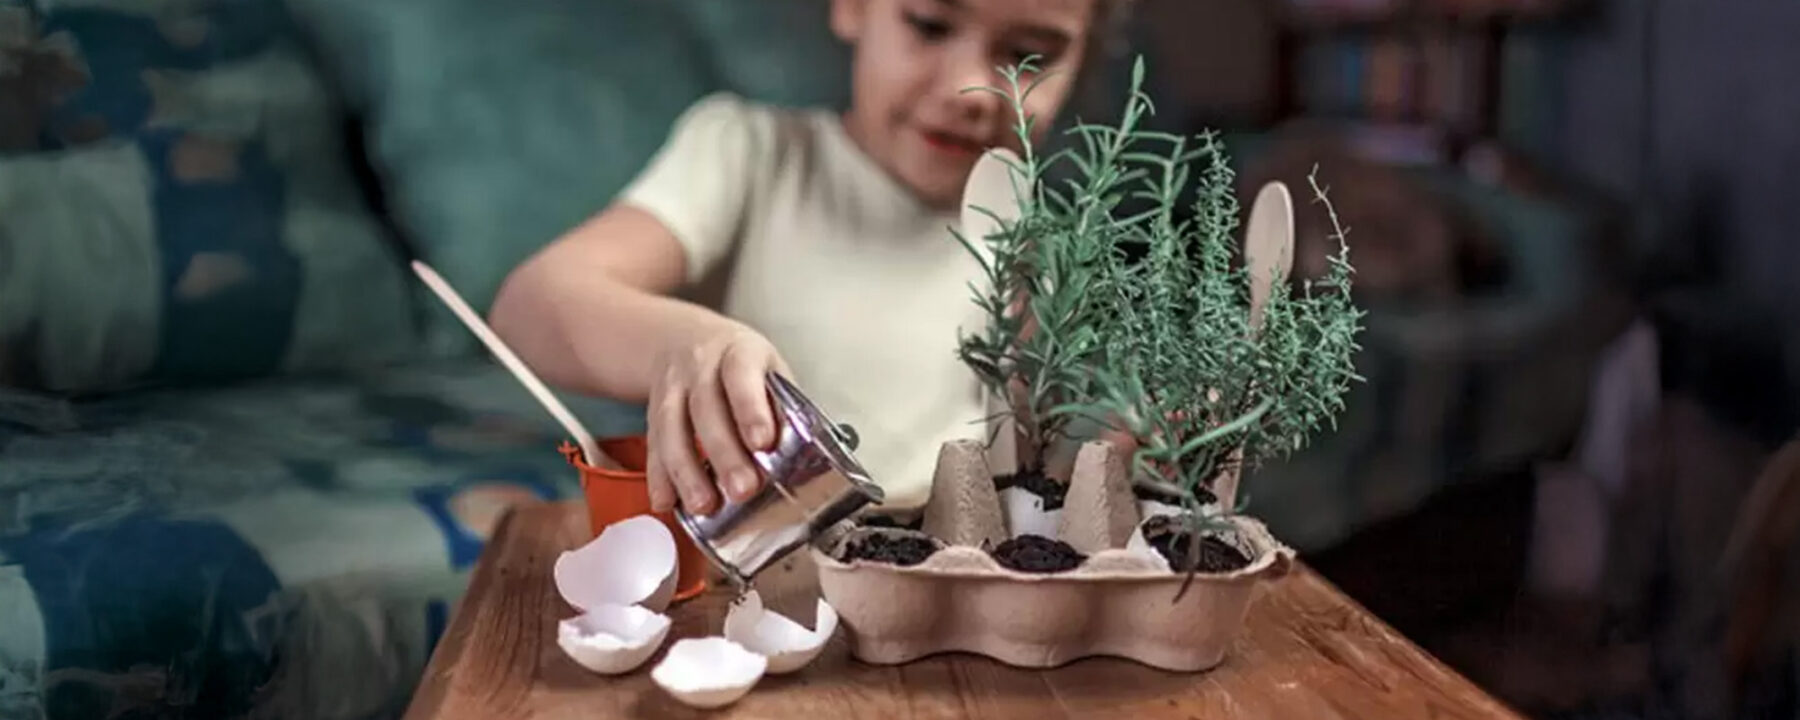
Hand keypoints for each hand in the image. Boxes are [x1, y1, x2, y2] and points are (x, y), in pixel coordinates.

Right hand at [645, 322, 789, 514]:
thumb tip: (806, 456)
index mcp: (739, 352)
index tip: (763, 443)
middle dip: (724, 454)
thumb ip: (782, 407)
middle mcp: (700, 367)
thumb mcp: (768, 370)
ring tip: (704, 505)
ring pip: (671, 429)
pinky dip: (659, 477)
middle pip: (706, 409)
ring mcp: (672, 389)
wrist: (686, 340)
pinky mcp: (653, 413)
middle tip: (742, 490)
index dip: (751, 410)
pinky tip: (666, 501)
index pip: (742, 376)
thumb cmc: (741, 365)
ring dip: (686, 472)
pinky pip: (653, 445)